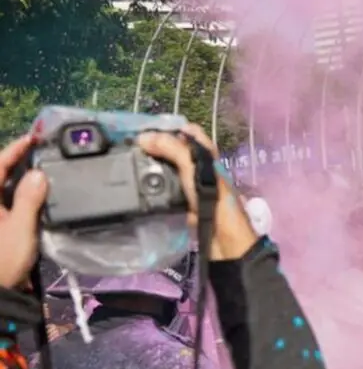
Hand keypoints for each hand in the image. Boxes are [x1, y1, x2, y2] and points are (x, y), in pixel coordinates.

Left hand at [0, 135, 47, 289]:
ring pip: (3, 189)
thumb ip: (29, 199)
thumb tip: (38, 173)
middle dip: (18, 161)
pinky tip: (39, 195)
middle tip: (43, 151)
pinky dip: (22, 195)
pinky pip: (8, 203)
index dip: (14, 149)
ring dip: (22, 178)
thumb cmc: (3, 259)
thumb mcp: (20, 229)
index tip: (33, 137)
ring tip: (45, 170)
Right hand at [136, 125, 258, 261]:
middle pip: (179, 153)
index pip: (191, 134)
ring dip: (156, 169)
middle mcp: (203, 170)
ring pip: (173, 173)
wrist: (224, 239)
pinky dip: (157, 190)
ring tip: (132, 165)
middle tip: (133, 149)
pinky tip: (142, 190)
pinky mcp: (188, 207)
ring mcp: (196, 189)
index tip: (145, 130)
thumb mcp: (193, 167)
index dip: (171, 128)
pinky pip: (170, 193)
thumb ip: (172, 149)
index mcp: (209, 157)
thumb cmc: (214, 199)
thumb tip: (144, 137)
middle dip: (159, 148)